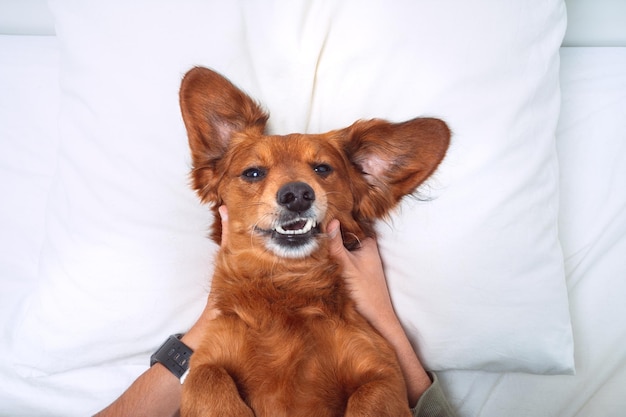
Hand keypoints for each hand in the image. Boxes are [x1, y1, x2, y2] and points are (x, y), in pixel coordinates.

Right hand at [326, 219, 431, 404]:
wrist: (376, 318)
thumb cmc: (366, 292)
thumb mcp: (347, 265)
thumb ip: (337, 244)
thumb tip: (331, 222)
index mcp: (369, 243)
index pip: (353, 222)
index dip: (340, 215)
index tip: (324, 209)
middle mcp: (366, 249)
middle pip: (347, 233)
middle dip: (334, 229)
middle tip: (314, 221)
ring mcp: (361, 259)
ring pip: (344, 245)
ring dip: (332, 243)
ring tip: (314, 235)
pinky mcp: (356, 270)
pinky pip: (343, 256)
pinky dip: (334, 254)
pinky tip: (321, 255)